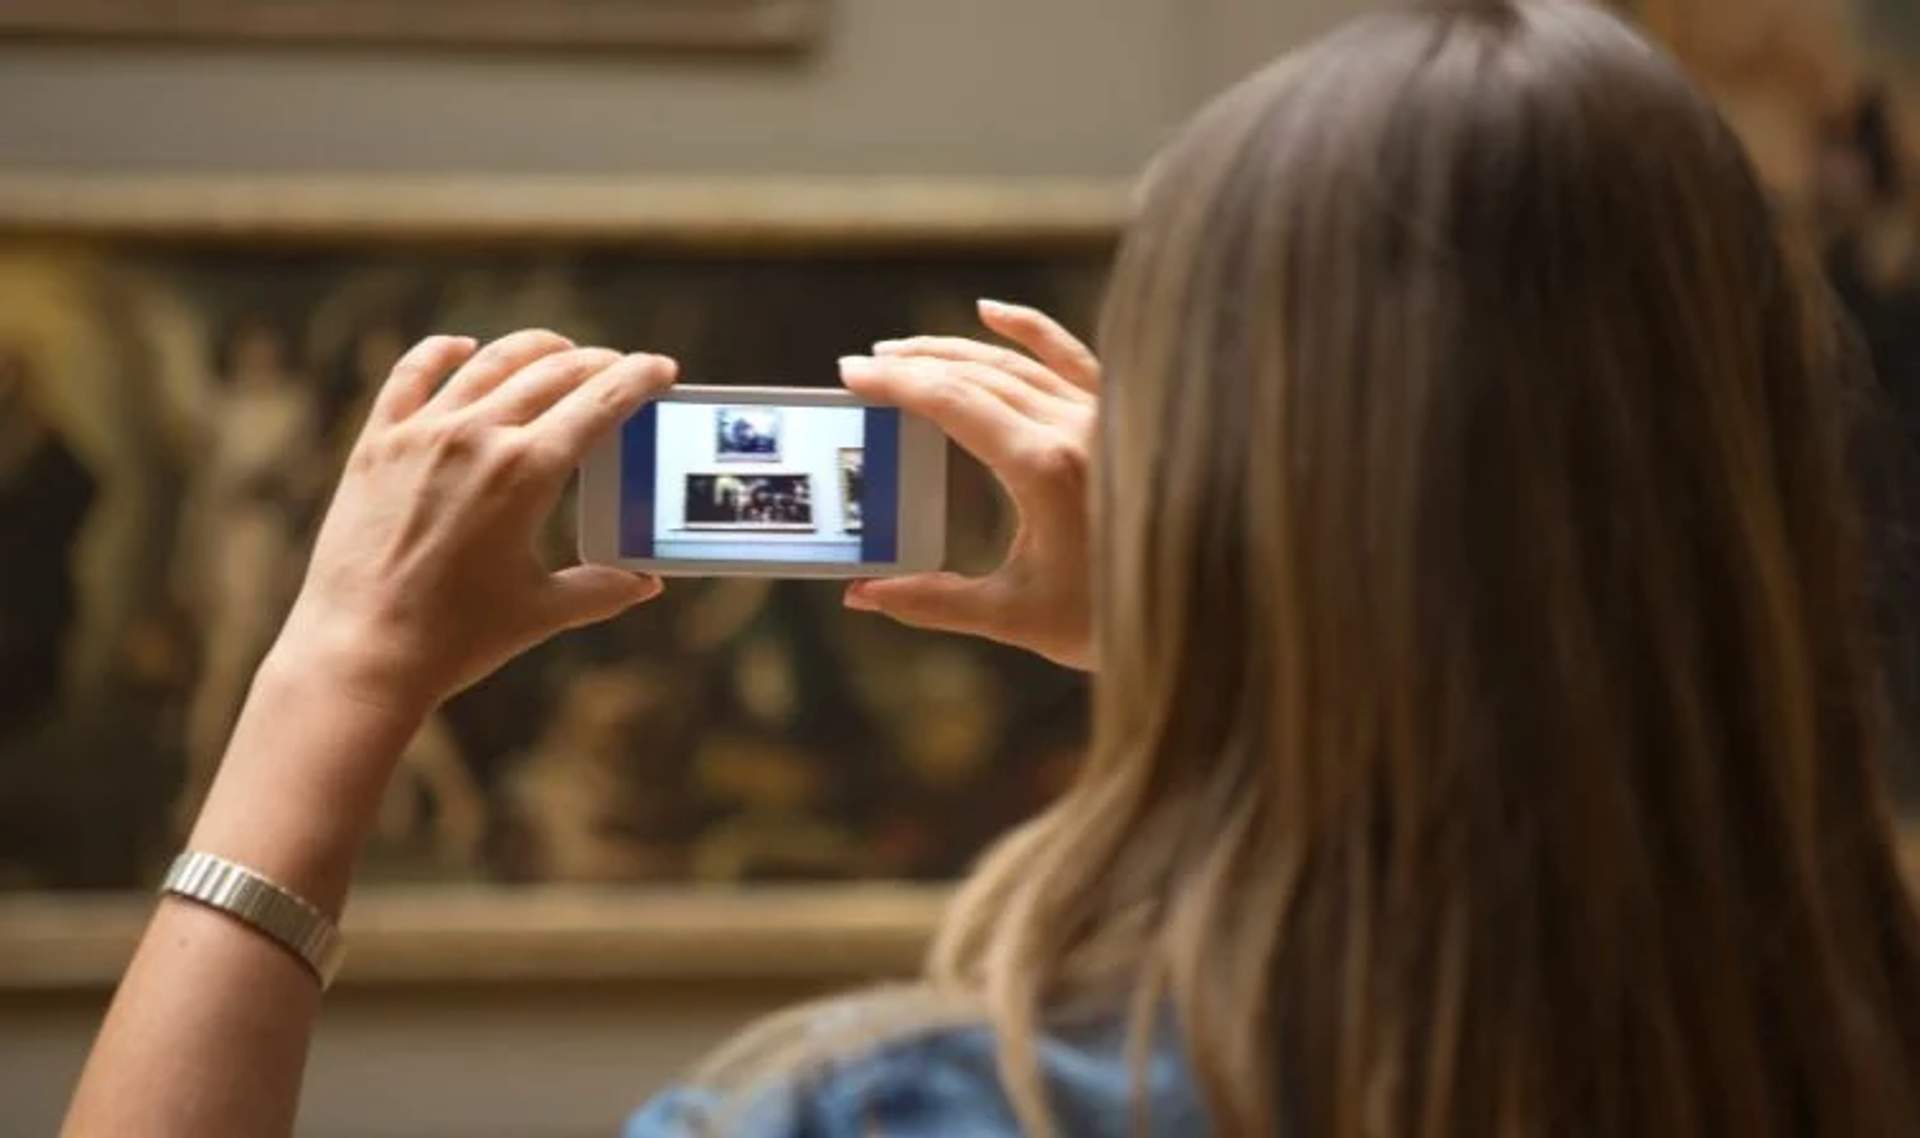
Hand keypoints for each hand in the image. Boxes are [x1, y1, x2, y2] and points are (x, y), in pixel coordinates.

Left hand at [271, 330, 676, 715]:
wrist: (360, 652)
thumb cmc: (457, 637)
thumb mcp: (543, 611)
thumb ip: (601, 588)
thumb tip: (646, 583)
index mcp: (528, 472)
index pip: (601, 402)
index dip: (639, 378)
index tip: (661, 368)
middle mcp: (477, 436)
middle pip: (553, 374)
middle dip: (597, 364)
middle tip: (619, 369)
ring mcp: (422, 433)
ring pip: (490, 363)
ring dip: (534, 349)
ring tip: (559, 351)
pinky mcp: (377, 443)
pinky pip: (411, 375)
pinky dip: (442, 353)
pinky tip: (462, 348)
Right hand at [838, 299, 1097, 669]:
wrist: (1201, 616)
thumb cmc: (1109, 621)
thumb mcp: (1012, 617)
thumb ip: (933, 601)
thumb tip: (861, 596)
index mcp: (1044, 467)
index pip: (954, 404)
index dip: (897, 385)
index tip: (853, 373)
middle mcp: (1077, 427)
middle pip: (978, 376)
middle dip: (913, 367)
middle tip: (861, 366)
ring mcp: (1104, 417)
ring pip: (1017, 363)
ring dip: (954, 352)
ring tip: (902, 352)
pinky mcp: (1121, 419)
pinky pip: (1073, 358)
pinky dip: (1033, 330)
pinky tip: (992, 310)